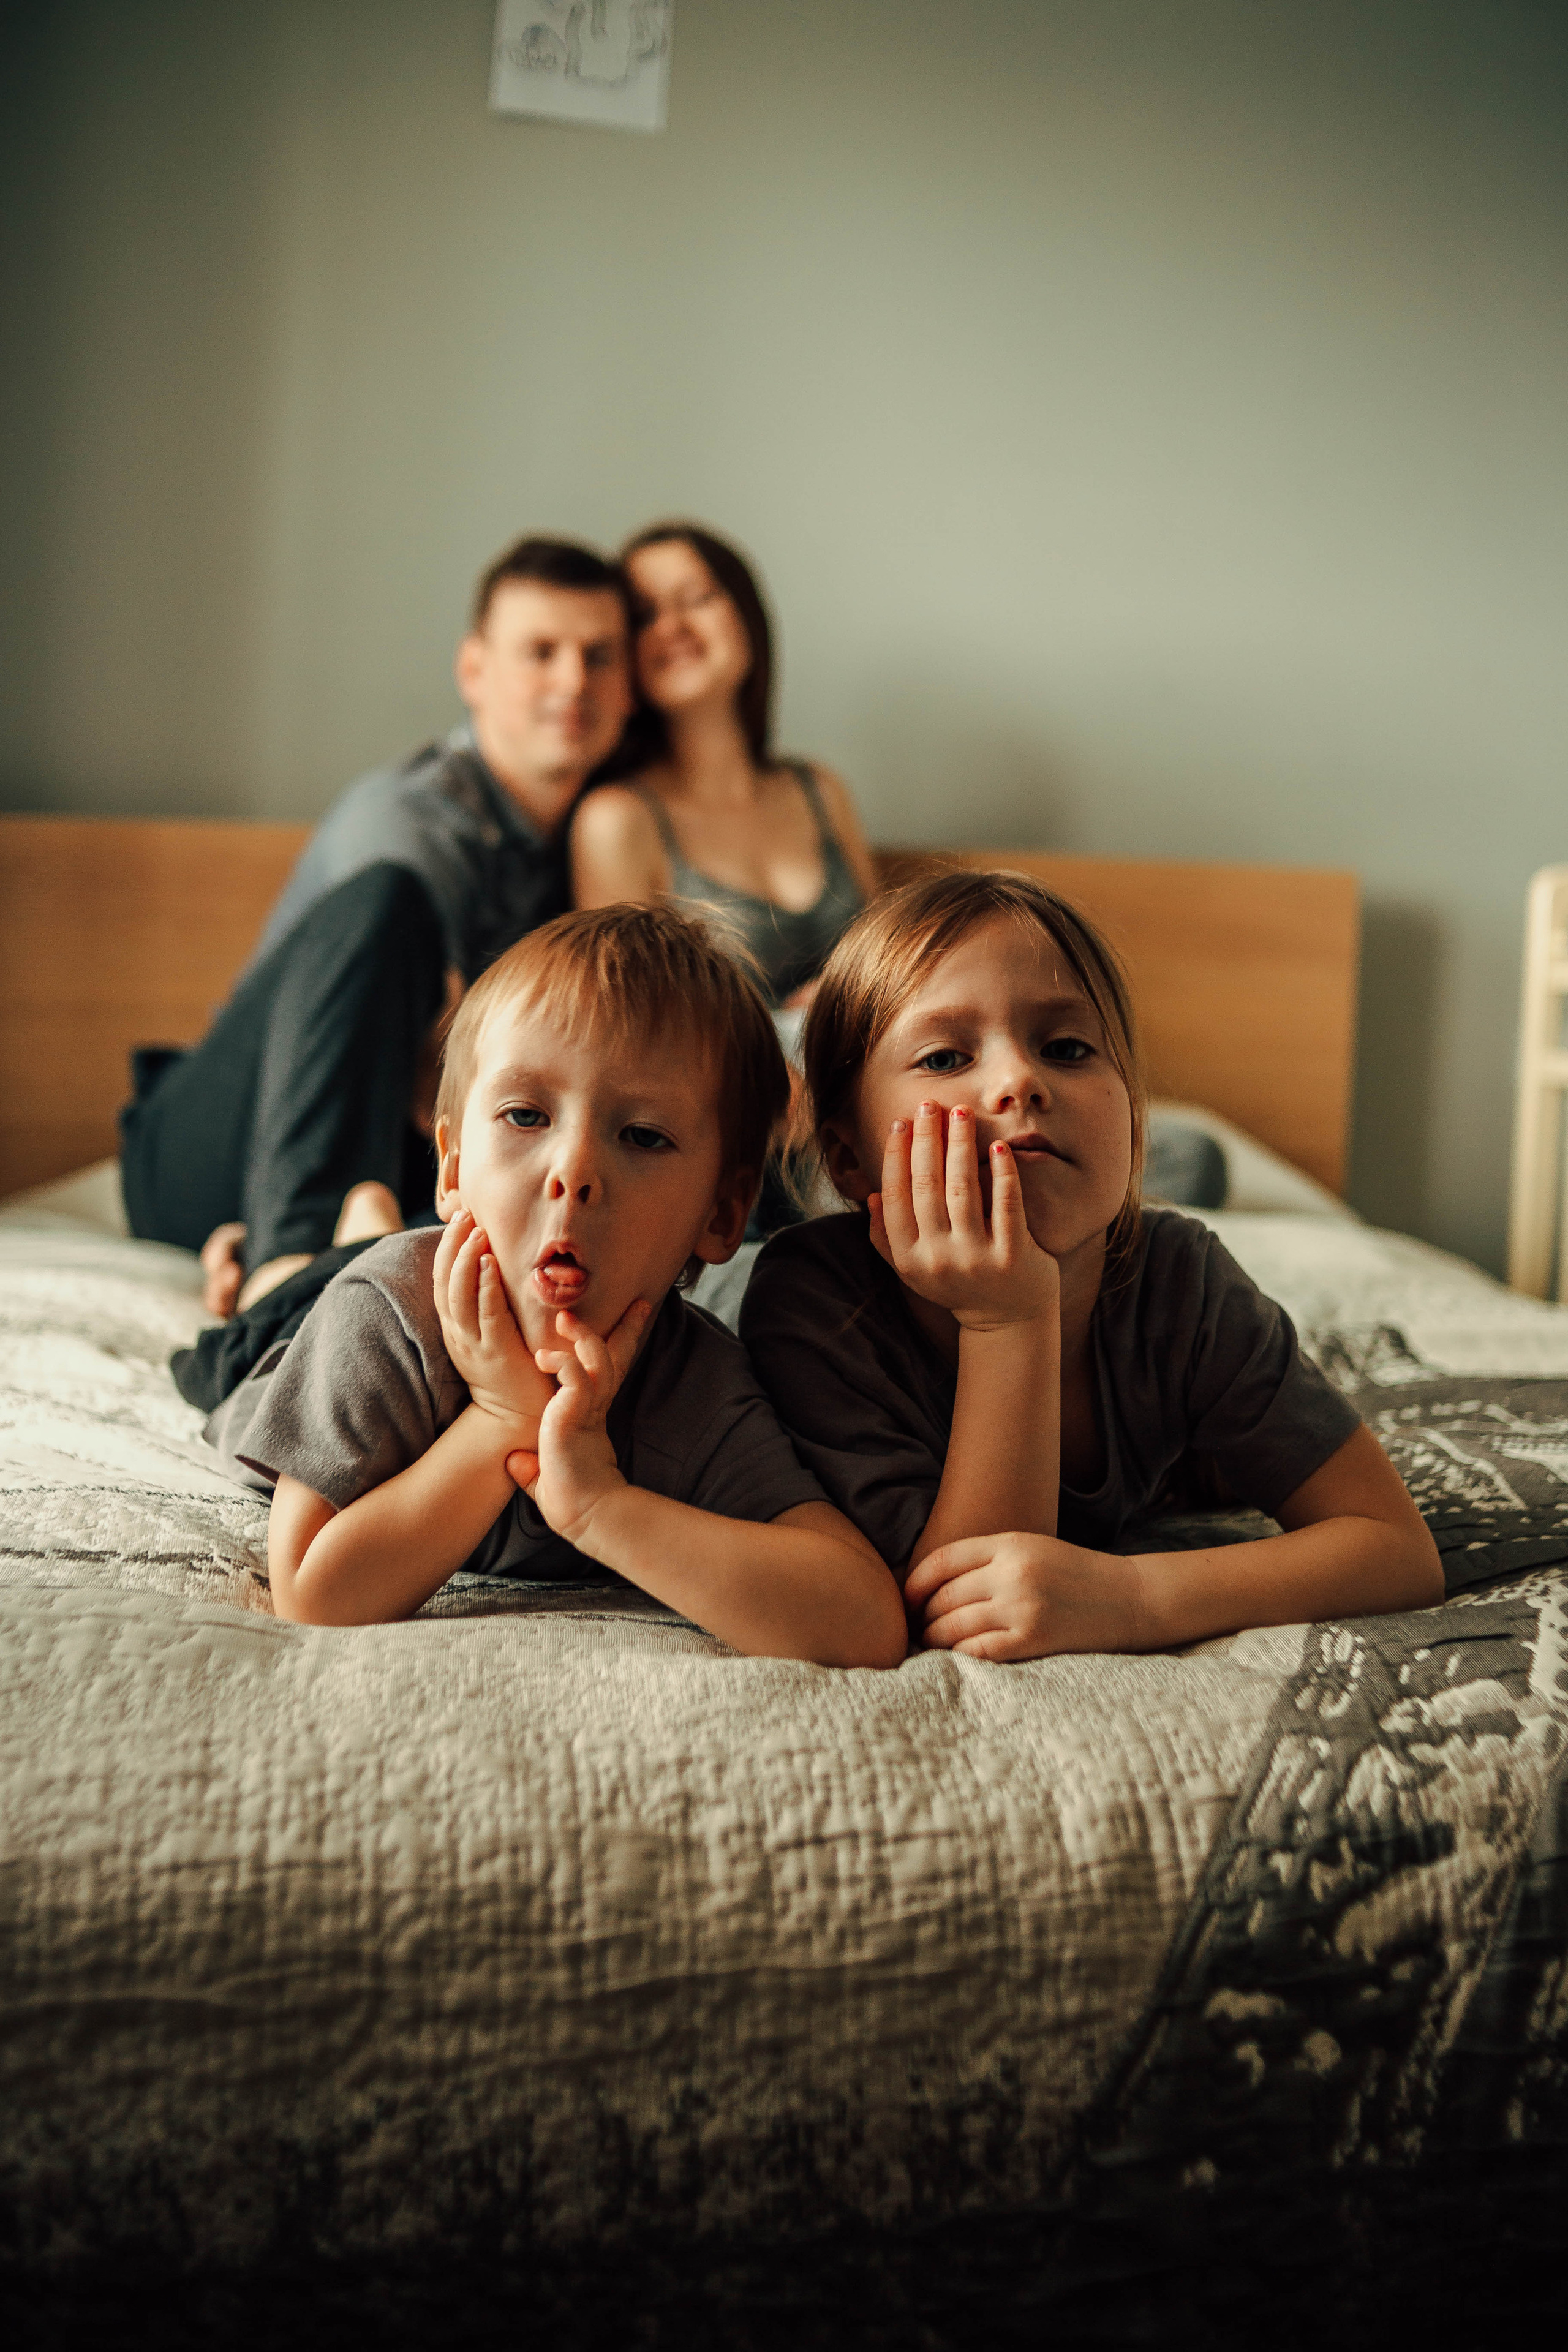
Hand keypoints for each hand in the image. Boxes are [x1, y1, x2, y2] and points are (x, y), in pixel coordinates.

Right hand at [433, 1209, 553, 1438]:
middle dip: (452, 1244)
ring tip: (476, 1231)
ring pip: (459, 1295)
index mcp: (455, 1326)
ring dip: (466, 1259)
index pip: (442, 1279)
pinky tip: (492, 1264)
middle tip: (464, 1214)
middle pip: (445, 1281)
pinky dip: (486, 1287)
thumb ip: (489, 1302)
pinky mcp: (495, 1353)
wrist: (518, 1417)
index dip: (447, 1247)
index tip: (459, 1217)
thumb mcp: (492, 1331)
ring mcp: (474, 1343)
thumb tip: (494, 1264)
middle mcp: (458, 1333)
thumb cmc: (512, 1369)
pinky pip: (486, 1315)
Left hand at [506, 1297, 652, 1546]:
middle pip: (613, 1357)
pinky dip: (563, 1362)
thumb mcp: (546, 1475)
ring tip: (564, 1317)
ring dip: (582, 1336)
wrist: (582, 1514)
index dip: (615, 1352)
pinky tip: (545, 1357)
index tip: (619, 1340)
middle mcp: (595, 1407)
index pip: (605, 1375)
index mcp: (590, 1415)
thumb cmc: (568, 1499)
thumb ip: (532, 1466)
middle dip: (626, 1329)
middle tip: (638, 1305)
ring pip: (596, 1359)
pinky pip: (575, 1376)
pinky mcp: (578, 1413)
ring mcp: (589, 1408)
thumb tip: (516, 1464)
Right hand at [869, 1102, 1057, 1329]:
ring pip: (962, 1189)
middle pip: (926, 1186)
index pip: (895, 1196)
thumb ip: (886, 1237)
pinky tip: (998, 1146)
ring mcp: (976, 1259)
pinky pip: (1006, 1204)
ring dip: (960, 1144)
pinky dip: (1002, 1172)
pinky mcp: (1013, 1256)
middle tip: (929, 1105)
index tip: (901, 1123)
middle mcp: (938, 1259)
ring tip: (961, 1113)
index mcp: (909, 1258)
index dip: (896, 1156)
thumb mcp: (913, 1268)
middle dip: (927, 1139)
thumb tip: (872, 1195)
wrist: (1007, 1320)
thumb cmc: (957, 1283)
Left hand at [904, 1532, 1148, 1659]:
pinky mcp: (1033, 1640)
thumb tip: (932, 1585)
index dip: (914, 1583)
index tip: (907, 1599)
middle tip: (917, 1629)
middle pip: (943, 1597)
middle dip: (923, 1617)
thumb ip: (987, 1558)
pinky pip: (977, 1651)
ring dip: (935, 1640)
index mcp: (1009, 1542)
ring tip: (931, 1645)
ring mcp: (1022, 1607)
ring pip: (953, 1627)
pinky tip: (955, 1658)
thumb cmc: (1075, 1574)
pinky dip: (959, 1657)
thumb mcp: (1031, 1548)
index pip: (940, 1561)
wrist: (1129, 1598)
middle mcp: (1012, 1572)